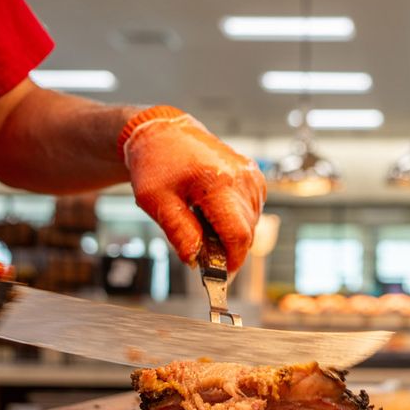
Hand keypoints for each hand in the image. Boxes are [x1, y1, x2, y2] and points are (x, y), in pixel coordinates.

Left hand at [119, 106, 265, 271]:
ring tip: (201, 222)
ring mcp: (252, 176)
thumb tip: (196, 261)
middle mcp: (242, 178)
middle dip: (227, 249)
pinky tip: (213, 212)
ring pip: (252, 224)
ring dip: (230, 234)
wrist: (163, 132)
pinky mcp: (254, 176)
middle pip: (247, 232)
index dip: (232, 261)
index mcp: (218, 182)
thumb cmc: (156, 163)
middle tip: (200, 250)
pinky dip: (236, 219)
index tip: (219, 277)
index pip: (238, 234)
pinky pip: (253, 211)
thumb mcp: (155, 201)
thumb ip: (178, 233)